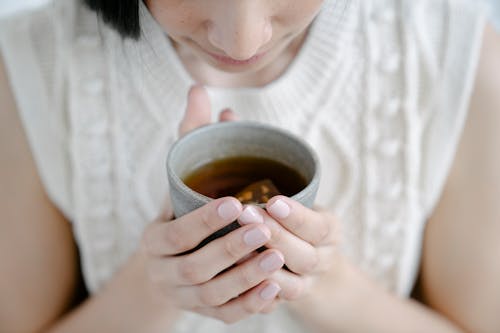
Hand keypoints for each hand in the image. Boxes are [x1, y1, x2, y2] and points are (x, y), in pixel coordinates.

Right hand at [139, 85, 283, 323]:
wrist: (171, 262)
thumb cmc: (182, 213)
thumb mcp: (184, 178)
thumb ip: (192, 137)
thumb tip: (199, 89)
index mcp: (155, 239)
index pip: (175, 233)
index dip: (203, 220)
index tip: (235, 202)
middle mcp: (163, 271)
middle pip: (194, 268)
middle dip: (229, 249)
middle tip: (263, 228)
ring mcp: (183, 296)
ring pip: (212, 295)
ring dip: (245, 277)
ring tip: (278, 258)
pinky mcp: (204, 312)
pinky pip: (225, 315)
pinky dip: (249, 304)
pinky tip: (275, 288)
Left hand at [237, 196, 337, 310]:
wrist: (305, 263)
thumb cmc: (294, 223)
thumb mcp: (300, 206)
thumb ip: (283, 203)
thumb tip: (251, 190)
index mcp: (329, 234)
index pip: (318, 228)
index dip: (296, 217)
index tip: (273, 202)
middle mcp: (322, 263)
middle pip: (305, 258)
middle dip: (276, 237)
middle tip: (246, 215)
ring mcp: (305, 286)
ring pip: (291, 286)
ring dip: (262, 268)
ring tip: (237, 249)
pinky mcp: (284, 303)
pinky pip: (272, 305)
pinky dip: (254, 295)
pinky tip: (233, 278)